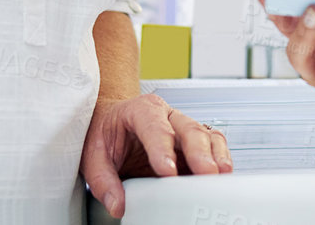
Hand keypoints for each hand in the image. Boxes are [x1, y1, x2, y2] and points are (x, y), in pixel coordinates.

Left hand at [81, 93, 231, 218]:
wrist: (111, 121)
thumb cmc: (105, 132)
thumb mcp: (93, 155)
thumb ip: (103, 181)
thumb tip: (117, 204)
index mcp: (141, 110)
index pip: (155, 127)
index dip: (163, 148)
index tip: (168, 171)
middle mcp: (167, 114)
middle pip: (189, 128)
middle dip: (199, 152)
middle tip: (205, 173)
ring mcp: (182, 126)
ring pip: (206, 134)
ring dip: (216, 155)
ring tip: (221, 174)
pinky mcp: (192, 141)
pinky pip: (213, 144)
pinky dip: (220, 158)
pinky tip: (222, 174)